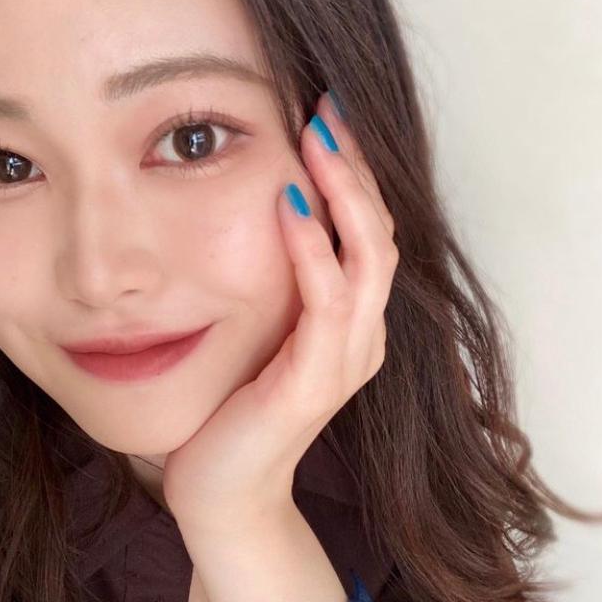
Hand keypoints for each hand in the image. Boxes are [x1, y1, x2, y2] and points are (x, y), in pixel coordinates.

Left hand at [162, 90, 398, 530]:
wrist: (223, 492)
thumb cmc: (234, 406)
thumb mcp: (261, 330)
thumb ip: (277, 282)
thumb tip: (260, 208)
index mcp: (350, 321)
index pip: (367, 231)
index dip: (354, 173)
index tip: (326, 116)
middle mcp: (361, 336)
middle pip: (379, 233)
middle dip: (356, 168)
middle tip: (327, 110)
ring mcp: (346, 360)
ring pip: (368, 259)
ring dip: (344, 195)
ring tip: (317, 139)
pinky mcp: (316, 383)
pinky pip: (327, 305)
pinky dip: (312, 253)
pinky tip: (286, 210)